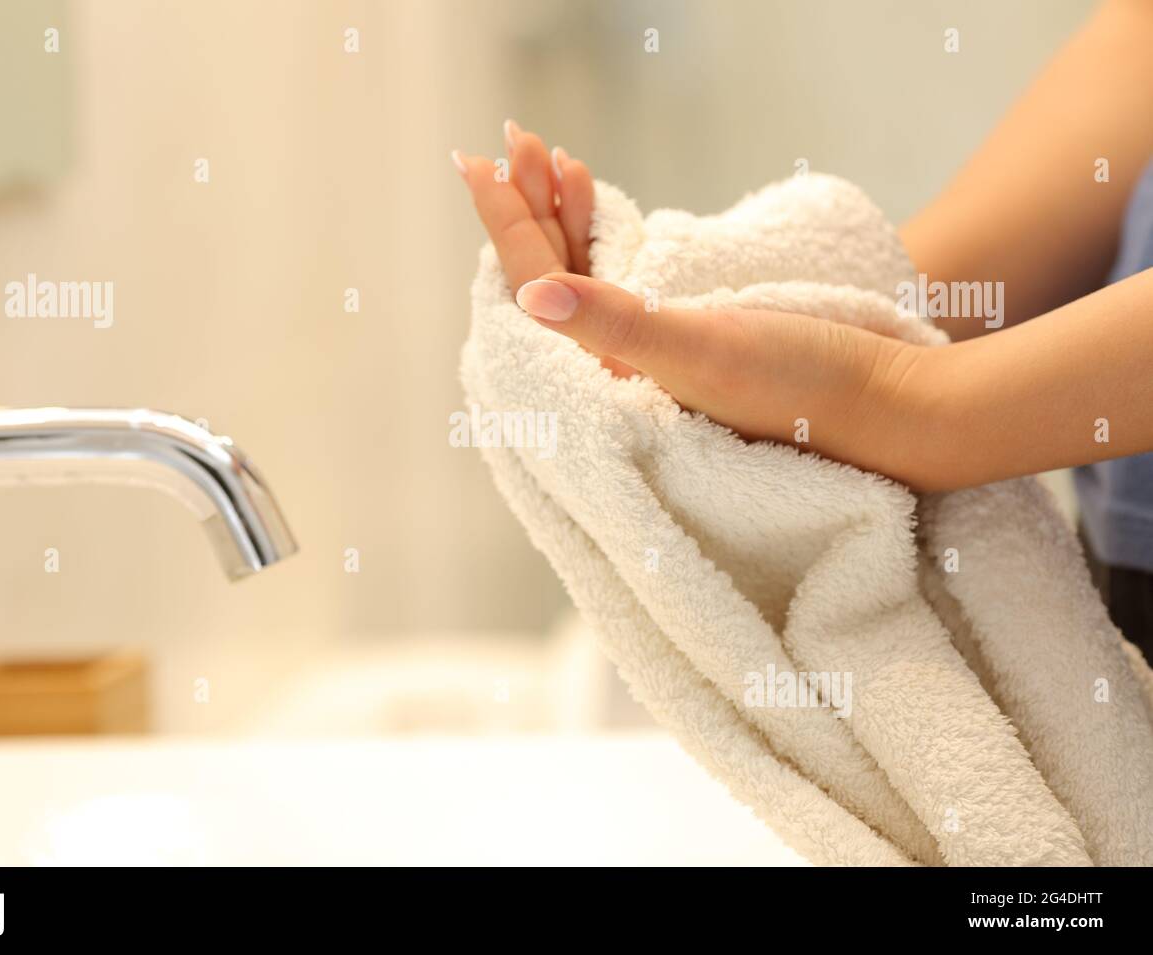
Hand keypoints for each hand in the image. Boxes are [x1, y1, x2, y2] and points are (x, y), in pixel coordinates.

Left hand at [454, 122, 939, 489]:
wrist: (888, 403)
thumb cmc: (800, 387)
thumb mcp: (700, 351)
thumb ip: (613, 322)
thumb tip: (529, 295)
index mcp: (605, 381)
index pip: (535, 290)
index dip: (505, 222)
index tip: (477, 160)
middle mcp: (619, 371)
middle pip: (552, 279)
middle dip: (529, 206)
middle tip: (514, 138)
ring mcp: (653, 354)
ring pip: (587, 275)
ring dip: (565, 214)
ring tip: (552, 158)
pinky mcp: (688, 338)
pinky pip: (625, 279)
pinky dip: (606, 235)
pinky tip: (598, 204)